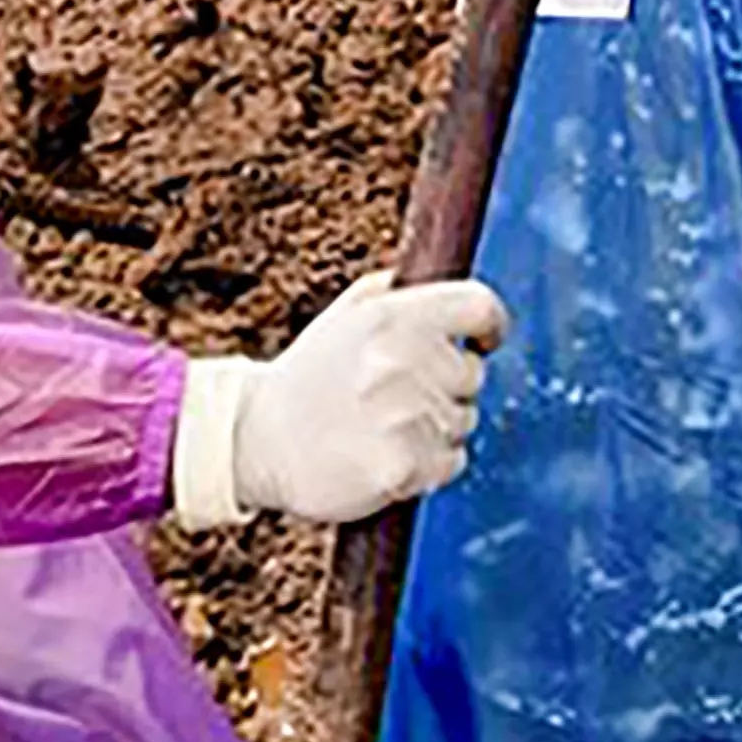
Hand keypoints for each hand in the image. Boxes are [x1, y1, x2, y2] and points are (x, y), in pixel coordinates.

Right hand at [170, 273, 509, 527]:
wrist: (254, 439)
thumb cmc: (308, 376)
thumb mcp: (346, 316)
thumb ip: (399, 292)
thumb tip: (444, 275)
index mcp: (394, 316)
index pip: (480, 306)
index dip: (487, 326)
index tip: (482, 341)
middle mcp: (403, 359)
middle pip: (474, 373)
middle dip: (448, 386)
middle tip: (399, 396)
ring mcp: (405, 414)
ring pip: (464, 420)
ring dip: (437, 428)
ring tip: (383, 426)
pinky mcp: (404, 465)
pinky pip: (452, 461)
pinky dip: (430, 465)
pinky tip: (387, 455)